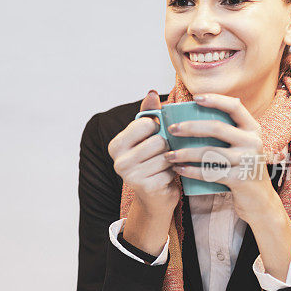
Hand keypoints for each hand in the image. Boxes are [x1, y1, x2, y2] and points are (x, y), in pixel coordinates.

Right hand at [108, 90, 180, 216]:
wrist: (154, 197)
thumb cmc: (151, 162)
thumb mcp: (147, 137)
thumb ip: (148, 114)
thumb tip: (151, 93)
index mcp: (116, 145)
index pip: (144, 124)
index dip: (157, 127)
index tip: (156, 134)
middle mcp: (119, 162)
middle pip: (157, 141)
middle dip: (167, 145)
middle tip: (163, 153)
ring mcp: (131, 177)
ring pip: (166, 156)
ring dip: (172, 159)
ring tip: (166, 165)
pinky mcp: (146, 188)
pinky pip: (170, 171)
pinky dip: (175, 173)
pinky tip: (168, 177)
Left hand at [163, 93, 278, 223]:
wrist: (260, 200)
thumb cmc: (242, 169)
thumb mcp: (242, 147)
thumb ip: (228, 132)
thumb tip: (194, 114)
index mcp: (253, 129)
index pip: (235, 106)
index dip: (215, 99)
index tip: (195, 98)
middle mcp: (253, 142)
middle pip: (217, 127)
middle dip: (190, 127)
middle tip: (171, 129)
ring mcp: (248, 161)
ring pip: (210, 152)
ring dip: (185, 153)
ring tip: (169, 155)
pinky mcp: (240, 179)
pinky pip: (210, 173)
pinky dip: (191, 171)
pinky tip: (178, 170)